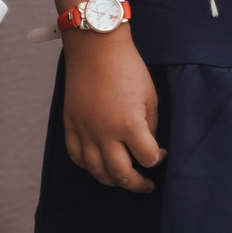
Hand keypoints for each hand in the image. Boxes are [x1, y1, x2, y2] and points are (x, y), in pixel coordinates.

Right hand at [61, 30, 164, 190]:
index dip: (157, 159)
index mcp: (129, 124)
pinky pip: (77, 157)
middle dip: (137, 184)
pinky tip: (99, 164)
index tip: (161, 154)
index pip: (147, 158)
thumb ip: (150, 126)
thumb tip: (148, 146)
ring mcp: (85, 131)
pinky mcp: (71, 125)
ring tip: (123, 178)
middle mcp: (105, 133)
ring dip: (112, 180)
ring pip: (97, 172)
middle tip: (146, 184)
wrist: (96, 48)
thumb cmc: (128, 68)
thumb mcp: (150, 96)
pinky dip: (89, 166)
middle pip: (121, 175)